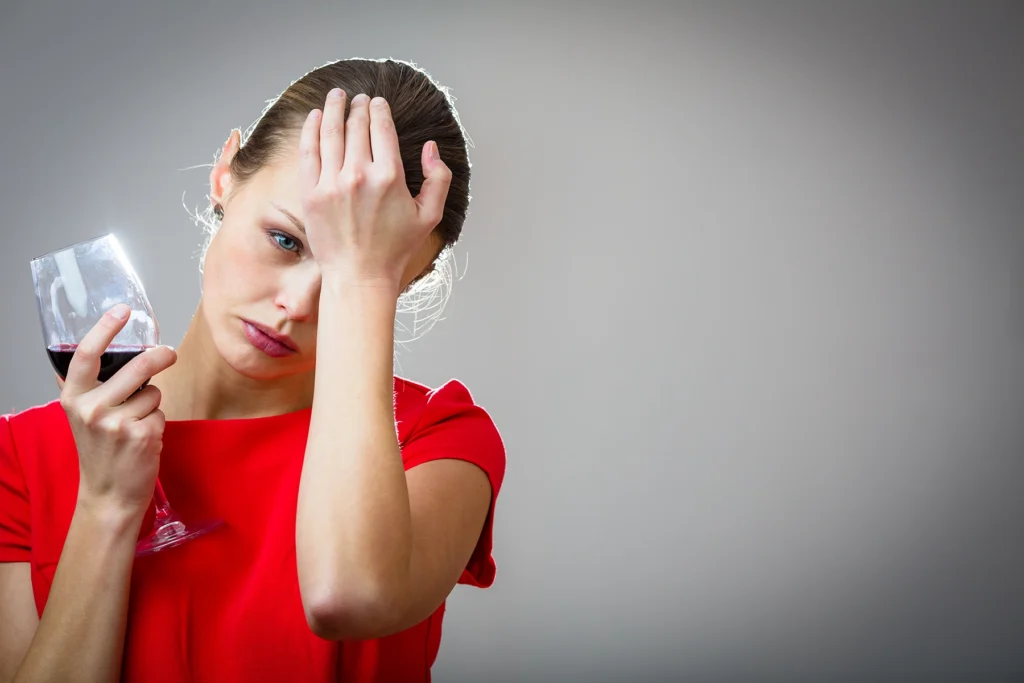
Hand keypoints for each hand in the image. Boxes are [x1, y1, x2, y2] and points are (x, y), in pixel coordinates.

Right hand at [59, 304, 177, 517]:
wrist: (108, 494)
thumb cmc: (101, 452)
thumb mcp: (84, 417)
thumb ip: (94, 388)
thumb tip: (111, 352)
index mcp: (73, 398)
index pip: (87, 355)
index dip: (105, 328)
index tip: (122, 310)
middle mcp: (91, 408)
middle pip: (137, 366)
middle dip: (160, 356)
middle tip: (169, 353)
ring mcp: (116, 423)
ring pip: (153, 392)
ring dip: (153, 405)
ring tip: (136, 426)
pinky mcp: (141, 435)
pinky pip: (161, 413)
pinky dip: (158, 423)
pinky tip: (143, 440)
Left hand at [298, 90, 452, 289]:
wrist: (359, 276)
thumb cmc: (395, 249)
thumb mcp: (429, 216)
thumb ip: (439, 178)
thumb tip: (430, 147)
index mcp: (389, 177)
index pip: (381, 127)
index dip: (378, 109)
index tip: (377, 102)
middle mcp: (359, 175)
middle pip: (355, 125)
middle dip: (357, 106)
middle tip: (357, 98)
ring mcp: (331, 183)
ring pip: (330, 132)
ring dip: (333, 108)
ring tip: (336, 96)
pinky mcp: (311, 193)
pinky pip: (309, 151)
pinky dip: (311, 129)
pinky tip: (315, 117)